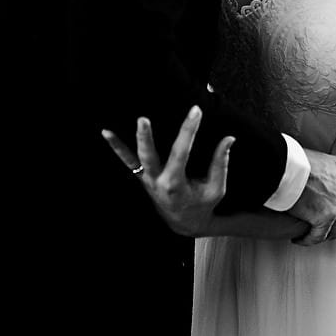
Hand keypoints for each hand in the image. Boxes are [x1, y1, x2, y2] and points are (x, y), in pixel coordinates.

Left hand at [101, 107, 234, 238]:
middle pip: (149, 157)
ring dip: (120, 145)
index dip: (188, 131)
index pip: (181, 153)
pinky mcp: (143, 178)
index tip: (196, 110)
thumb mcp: (216, 188)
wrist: (184, 224)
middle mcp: (158, 182)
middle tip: (143, 119)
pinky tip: (106, 132)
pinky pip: (128, 163)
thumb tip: (229, 138)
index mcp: (176, 184)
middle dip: (145, 138)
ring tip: (107, 130)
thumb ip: (220, 163)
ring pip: (133, 160)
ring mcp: (147, 180)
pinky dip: (117, 148)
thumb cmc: (202, 204)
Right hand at [287, 150, 335, 247]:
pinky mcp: (327, 216)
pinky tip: (298, 238)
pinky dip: (309, 239)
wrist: (282, 166)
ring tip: (308, 235)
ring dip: (322, 234)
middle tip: (327, 230)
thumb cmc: (293, 160)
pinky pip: (319, 235)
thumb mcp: (319, 161)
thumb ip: (329, 174)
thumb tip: (321, 185)